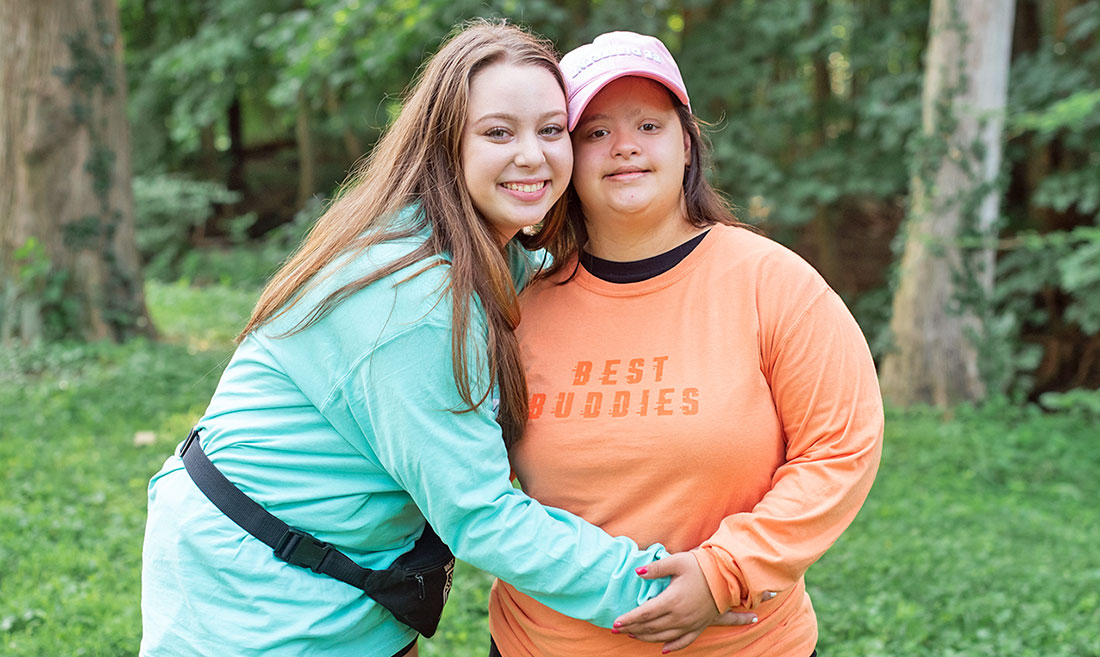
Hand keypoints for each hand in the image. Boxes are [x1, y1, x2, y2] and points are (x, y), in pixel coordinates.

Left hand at [611, 553, 758, 652]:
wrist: (728, 575)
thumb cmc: (701, 566)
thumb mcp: (677, 562)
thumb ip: (656, 568)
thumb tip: (638, 572)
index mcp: (673, 600)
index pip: (645, 613)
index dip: (629, 618)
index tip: (616, 622)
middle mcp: (680, 616)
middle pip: (651, 627)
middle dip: (632, 628)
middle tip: (618, 629)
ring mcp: (690, 623)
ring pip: (664, 636)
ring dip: (646, 637)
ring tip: (633, 634)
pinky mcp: (700, 626)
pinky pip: (684, 642)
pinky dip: (672, 647)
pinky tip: (663, 649)